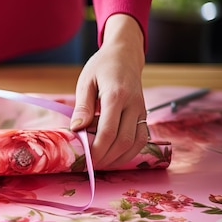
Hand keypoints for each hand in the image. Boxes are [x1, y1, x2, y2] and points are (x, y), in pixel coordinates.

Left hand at [70, 14, 148, 168]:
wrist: (125, 55)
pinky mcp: (145, 115)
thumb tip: (76, 129)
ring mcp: (142, 110)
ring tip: (101, 164)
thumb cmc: (102, 67)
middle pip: (123, 141)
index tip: (85, 159)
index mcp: (116, 95)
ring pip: (136, 144)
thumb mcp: (86, 81)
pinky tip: (115, 156)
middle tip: (90, 166)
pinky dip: (129, 152)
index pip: (108, 131)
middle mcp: (133, 105)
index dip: (97, 150)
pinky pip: (142, 139)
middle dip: (106, 158)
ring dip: (119, 158)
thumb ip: (83, 106)